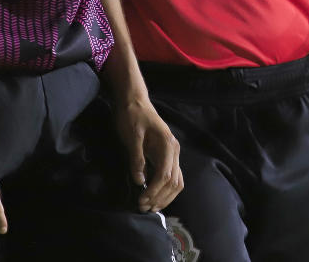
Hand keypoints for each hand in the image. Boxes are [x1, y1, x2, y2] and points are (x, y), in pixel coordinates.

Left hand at [114, 96, 183, 211]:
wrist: (134, 100)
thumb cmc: (131, 115)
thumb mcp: (131, 136)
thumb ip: (136, 158)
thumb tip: (139, 181)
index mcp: (168, 144)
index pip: (165, 175)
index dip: (154, 190)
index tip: (141, 200)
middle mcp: (174, 150)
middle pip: (174, 181)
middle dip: (160, 197)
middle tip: (144, 208)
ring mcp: (173, 153)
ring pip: (176, 181)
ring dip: (165, 196)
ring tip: (150, 206)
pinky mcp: (167, 155)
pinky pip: (172, 176)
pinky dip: (165, 189)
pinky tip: (154, 195)